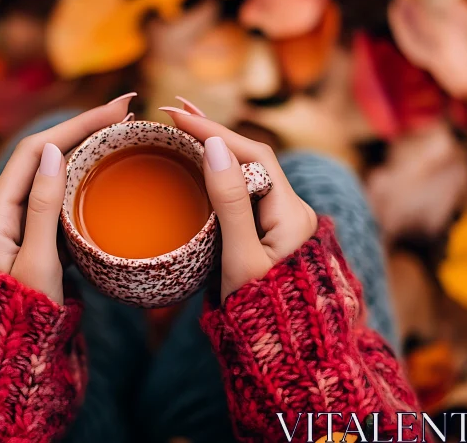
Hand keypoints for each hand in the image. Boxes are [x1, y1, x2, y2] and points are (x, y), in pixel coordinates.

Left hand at [0, 94, 135, 303]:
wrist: (7, 362)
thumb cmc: (22, 319)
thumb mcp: (36, 265)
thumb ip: (43, 208)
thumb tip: (56, 151)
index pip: (36, 151)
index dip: (75, 124)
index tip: (116, 110)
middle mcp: (2, 213)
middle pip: (44, 157)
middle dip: (84, 130)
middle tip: (128, 112)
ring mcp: (17, 226)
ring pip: (52, 176)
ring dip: (84, 152)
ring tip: (121, 135)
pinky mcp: (32, 240)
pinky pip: (57, 200)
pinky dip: (82, 182)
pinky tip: (105, 177)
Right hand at [162, 104, 317, 301]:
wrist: (287, 356)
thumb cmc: (262, 315)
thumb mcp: (239, 260)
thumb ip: (229, 204)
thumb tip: (215, 146)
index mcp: (292, 214)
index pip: (253, 155)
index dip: (214, 131)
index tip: (175, 115)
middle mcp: (293, 212)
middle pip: (252, 158)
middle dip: (213, 132)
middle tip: (174, 109)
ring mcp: (282, 224)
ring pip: (248, 175)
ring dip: (216, 149)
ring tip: (185, 126)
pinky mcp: (270, 236)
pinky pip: (245, 194)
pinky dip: (220, 174)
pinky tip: (201, 167)